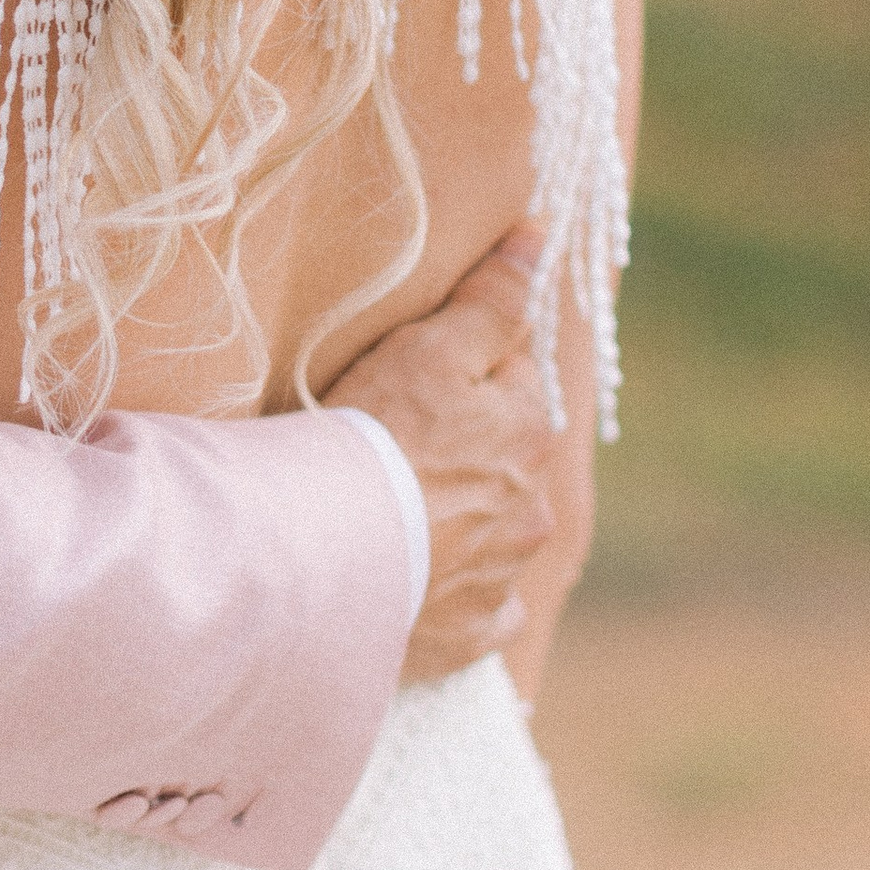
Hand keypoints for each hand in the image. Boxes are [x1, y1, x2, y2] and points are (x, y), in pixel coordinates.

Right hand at [323, 227, 557, 683]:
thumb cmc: (372, 439)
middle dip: (472, 452)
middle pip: (508, 461)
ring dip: (465, 524)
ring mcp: (504, 575)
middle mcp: (533, 507)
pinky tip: (423, 588)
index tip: (416, 376)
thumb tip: (544, 236)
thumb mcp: (427, 349)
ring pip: (498, 536)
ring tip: (397, 519)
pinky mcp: (471, 633)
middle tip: (398, 449)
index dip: (465, 370)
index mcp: (528, 430)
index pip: (514, 378)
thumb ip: (491, 300)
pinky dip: (462, 598)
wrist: (326, 557)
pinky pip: (482, 613)